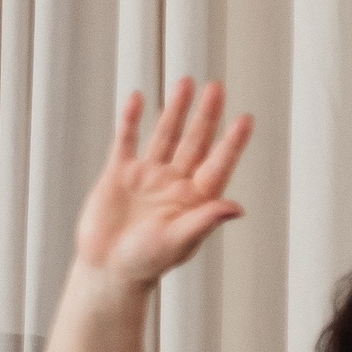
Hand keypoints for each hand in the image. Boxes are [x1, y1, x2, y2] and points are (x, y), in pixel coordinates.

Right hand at [72, 78, 253, 289]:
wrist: (106, 269)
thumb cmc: (146, 263)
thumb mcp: (178, 242)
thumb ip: (205, 221)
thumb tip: (236, 207)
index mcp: (195, 199)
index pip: (218, 164)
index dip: (232, 142)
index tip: (245, 119)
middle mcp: (174, 182)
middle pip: (194, 141)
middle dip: (205, 115)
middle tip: (216, 88)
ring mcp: (146, 175)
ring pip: (164, 135)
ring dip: (174, 110)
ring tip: (185, 82)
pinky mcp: (119, 173)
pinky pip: (126, 141)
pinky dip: (130, 121)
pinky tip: (138, 99)